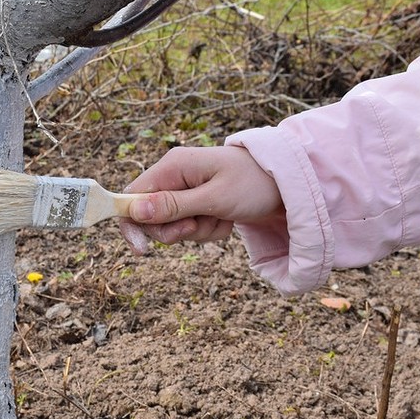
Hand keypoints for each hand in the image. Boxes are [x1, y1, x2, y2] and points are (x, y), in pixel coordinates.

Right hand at [119, 145, 282, 253]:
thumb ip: (174, 206)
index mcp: (172, 167)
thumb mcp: (214, 198)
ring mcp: (187, 190)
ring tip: (222, 218)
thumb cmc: (253, 184)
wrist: (287, 184)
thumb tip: (134, 212)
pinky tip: (227, 220)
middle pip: (151, 217)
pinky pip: (192, 227)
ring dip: (198, 231)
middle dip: (175, 230)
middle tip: (198, 226)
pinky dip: (209, 230)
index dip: (132, 224)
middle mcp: (175, 176)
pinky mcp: (199, 203)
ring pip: (173, 226)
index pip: (132, 197)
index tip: (142, 251)